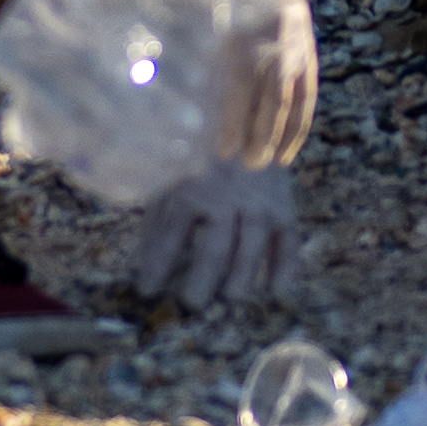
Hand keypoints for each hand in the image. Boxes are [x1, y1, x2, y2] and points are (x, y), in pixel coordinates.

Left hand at [123, 158, 313, 311]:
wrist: (248, 124)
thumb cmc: (199, 163)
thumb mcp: (171, 182)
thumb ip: (157, 221)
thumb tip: (138, 267)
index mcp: (190, 189)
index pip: (171, 234)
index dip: (157, 263)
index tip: (147, 291)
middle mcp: (225, 198)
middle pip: (215, 244)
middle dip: (203, 276)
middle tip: (193, 302)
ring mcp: (258, 204)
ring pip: (252, 244)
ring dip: (243, 273)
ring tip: (231, 297)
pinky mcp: (284, 208)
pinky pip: (288, 240)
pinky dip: (285, 266)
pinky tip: (276, 291)